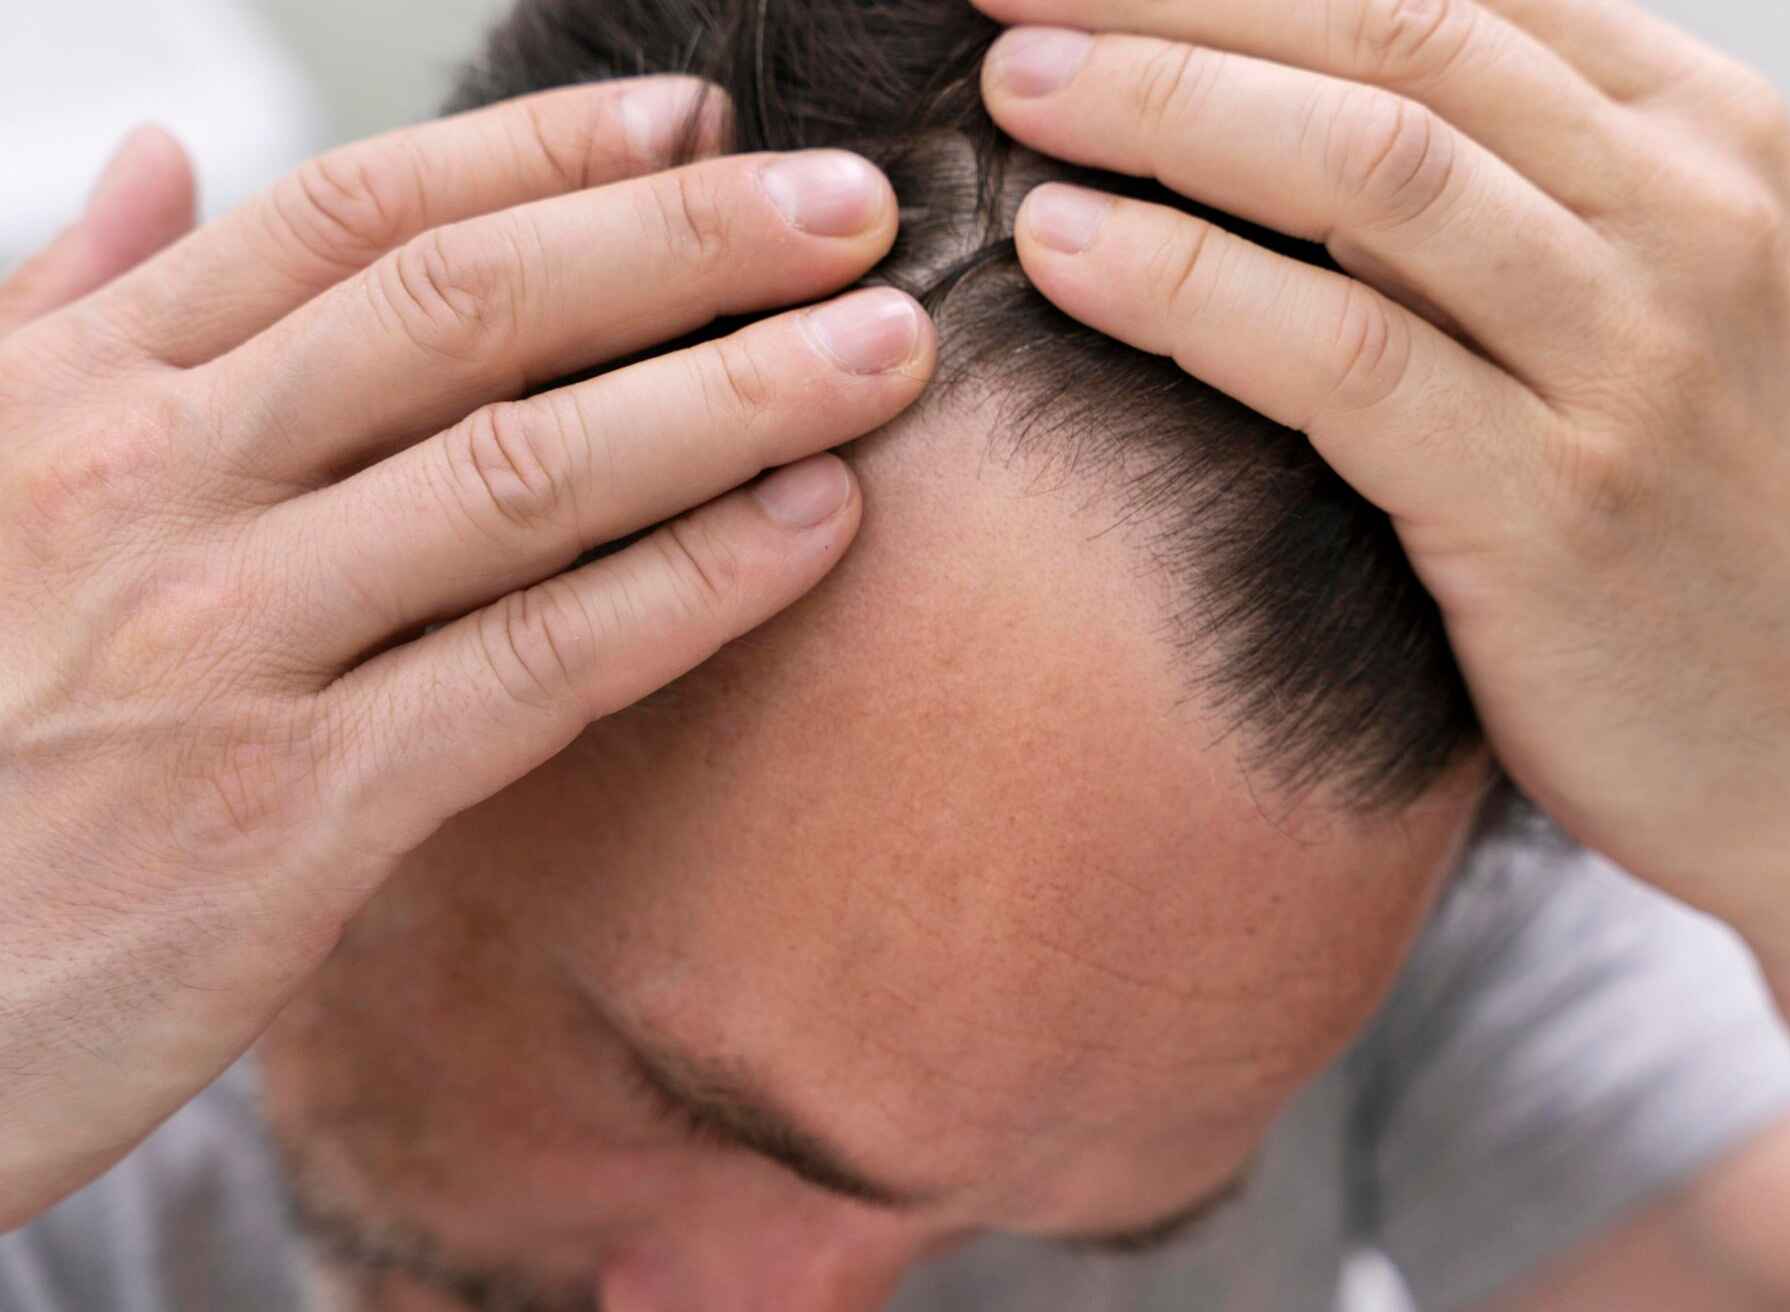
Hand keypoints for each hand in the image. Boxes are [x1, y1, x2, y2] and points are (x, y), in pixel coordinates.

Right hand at [0, 84, 932, 1223]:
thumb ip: (59, 315)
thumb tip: (164, 158)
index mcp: (81, 390)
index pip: (351, 216)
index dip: (544, 152)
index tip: (697, 114)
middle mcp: (153, 483)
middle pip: (466, 310)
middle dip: (684, 240)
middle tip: (856, 204)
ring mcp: (223, 643)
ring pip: (524, 472)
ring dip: (733, 396)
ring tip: (888, 349)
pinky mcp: (290, 814)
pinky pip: (533, 668)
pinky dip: (690, 588)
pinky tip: (815, 528)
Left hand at [971, 0, 1789, 958]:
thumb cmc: (1708, 523)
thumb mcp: (1662, 302)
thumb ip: (1526, 187)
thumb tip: (1293, 97)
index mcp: (1704, 131)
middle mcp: (1684, 211)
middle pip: (1390, 36)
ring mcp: (1635, 355)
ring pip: (1365, 168)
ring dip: (1160, 109)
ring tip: (1014, 98)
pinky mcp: (1560, 505)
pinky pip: (1340, 354)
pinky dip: (1184, 285)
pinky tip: (1066, 251)